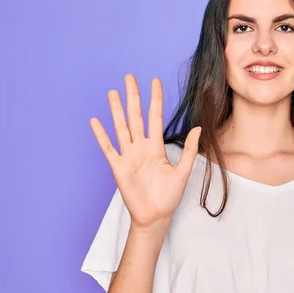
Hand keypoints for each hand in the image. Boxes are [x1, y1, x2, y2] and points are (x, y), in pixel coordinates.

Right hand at [90, 74, 200, 229]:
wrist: (155, 215)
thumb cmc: (169, 196)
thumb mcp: (183, 172)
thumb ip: (190, 150)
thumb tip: (198, 128)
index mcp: (157, 147)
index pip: (155, 117)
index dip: (155, 99)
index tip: (154, 81)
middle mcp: (141, 147)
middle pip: (136, 116)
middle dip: (133, 96)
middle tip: (129, 77)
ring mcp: (128, 156)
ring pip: (121, 127)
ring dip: (116, 110)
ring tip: (112, 92)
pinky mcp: (118, 167)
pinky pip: (108, 148)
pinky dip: (101, 135)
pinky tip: (95, 120)